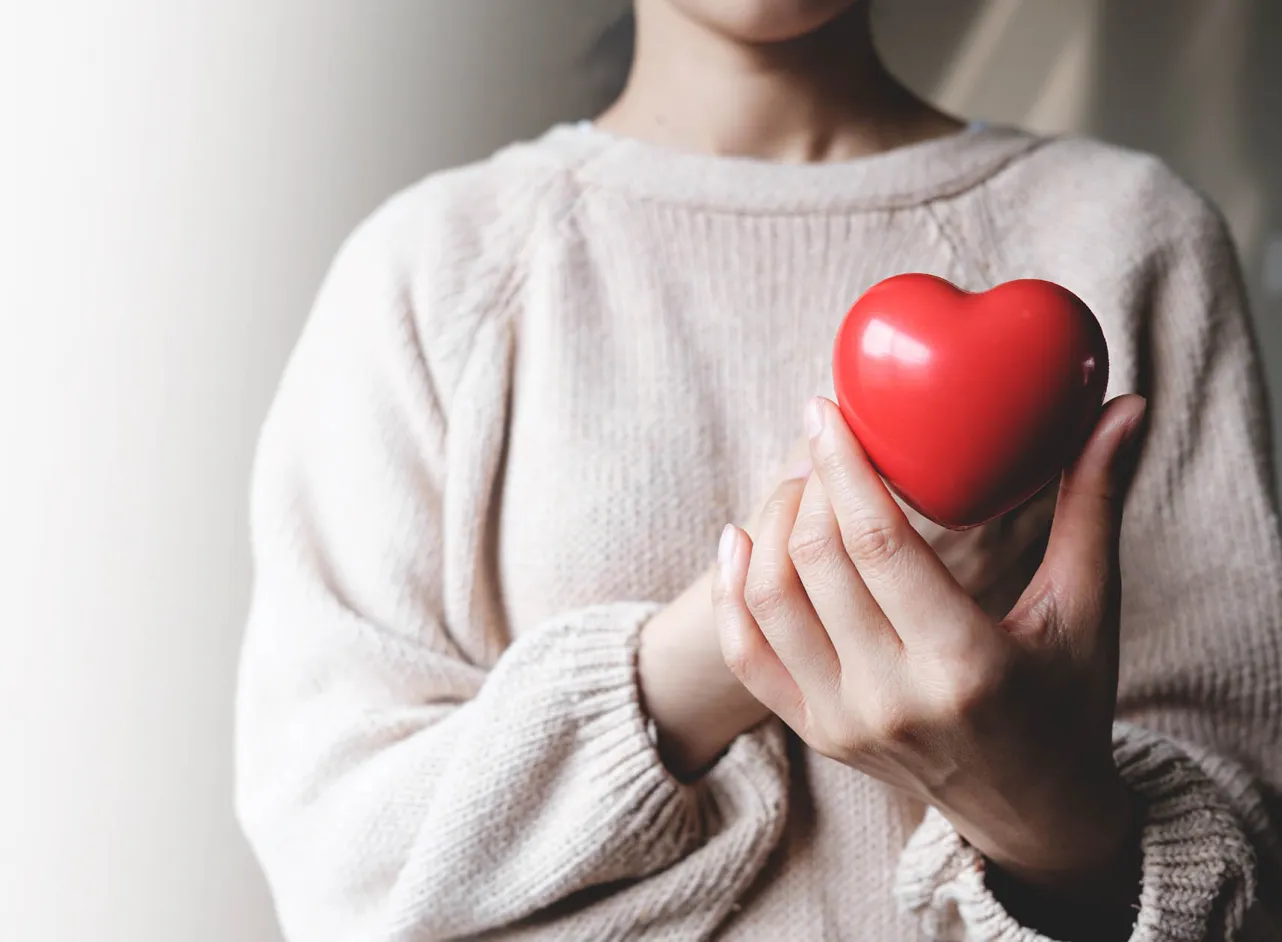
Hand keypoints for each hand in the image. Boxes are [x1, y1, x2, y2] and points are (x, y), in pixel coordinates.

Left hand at [713, 395, 1146, 908]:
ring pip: (768, 599)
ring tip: (797, 484)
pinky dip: (734, 589)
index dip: (844, 467)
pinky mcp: (814, 733)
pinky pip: (746, 653)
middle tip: (821, 440)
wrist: (1031, 812)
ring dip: (771, 524)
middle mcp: (891, 697)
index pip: (878, 544)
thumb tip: (1126, 408)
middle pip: (816, 561)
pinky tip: (742, 538)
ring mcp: (843, 721)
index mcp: (964, 663)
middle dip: (810, 484)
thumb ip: (1094, 504)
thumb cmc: (1066, 701)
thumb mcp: (1089, 608)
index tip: (826, 409)